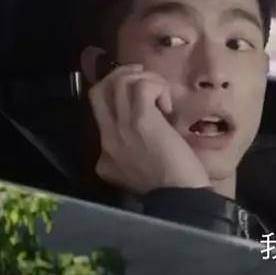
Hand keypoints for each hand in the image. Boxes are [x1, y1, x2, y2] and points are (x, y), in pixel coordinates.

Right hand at [89, 64, 210, 194]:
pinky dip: (158, 87)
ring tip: (162, 95)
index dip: (116, 89)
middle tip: (148, 80)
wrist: (179, 199)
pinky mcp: (142, 121)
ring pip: (120, 82)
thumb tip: (143, 128)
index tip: (141, 91)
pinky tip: (168, 107)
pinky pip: (142, 86)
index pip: (96, 105)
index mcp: (105, 148)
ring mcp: (122, 127)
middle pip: (99, 89)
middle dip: (124, 75)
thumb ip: (129, 152)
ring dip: (146, 80)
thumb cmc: (169, 186)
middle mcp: (107, 136)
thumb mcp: (136, 171)